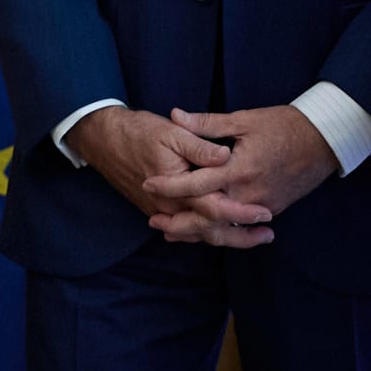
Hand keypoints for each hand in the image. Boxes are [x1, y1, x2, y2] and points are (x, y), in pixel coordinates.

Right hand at [66, 106, 249, 238]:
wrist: (102, 139)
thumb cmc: (138, 131)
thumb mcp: (171, 132)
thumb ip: (200, 146)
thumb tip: (225, 156)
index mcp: (177, 186)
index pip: (214, 208)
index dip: (241, 213)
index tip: (265, 214)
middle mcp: (169, 205)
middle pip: (208, 230)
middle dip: (239, 236)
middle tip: (267, 235)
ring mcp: (161, 210)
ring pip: (196, 234)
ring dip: (225, 238)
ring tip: (251, 238)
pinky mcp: (156, 209)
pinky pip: (184, 230)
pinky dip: (203, 235)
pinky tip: (219, 234)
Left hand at [139, 106, 338, 245]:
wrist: (326, 140)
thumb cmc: (285, 125)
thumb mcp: (245, 119)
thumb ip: (208, 123)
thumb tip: (176, 115)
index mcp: (239, 169)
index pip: (196, 183)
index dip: (170, 185)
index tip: (148, 184)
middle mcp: (249, 193)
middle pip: (207, 216)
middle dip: (178, 222)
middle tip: (154, 220)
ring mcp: (262, 206)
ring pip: (223, 228)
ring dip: (196, 231)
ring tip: (171, 232)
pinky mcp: (271, 209)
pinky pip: (240, 226)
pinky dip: (219, 231)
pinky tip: (203, 230)